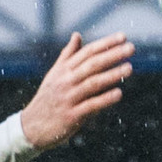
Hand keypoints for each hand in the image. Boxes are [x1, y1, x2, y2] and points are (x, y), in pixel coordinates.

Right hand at [17, 32, 135, 149]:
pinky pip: (90, 105)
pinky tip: (119, 94)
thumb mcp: (54, 75)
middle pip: (91, 65)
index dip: (105, 43)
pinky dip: (104, 99)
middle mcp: (65, 81)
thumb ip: (67, 55)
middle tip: (131, 48)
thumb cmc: (47, 99)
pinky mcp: (71, 115)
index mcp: (63, 70)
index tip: (123, 36)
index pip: (87, 52)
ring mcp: (68, 98)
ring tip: (130, 68)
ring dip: (112, 75)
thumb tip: (77, 34)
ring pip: (92, 83)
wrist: (30, 127)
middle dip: (112, 55)